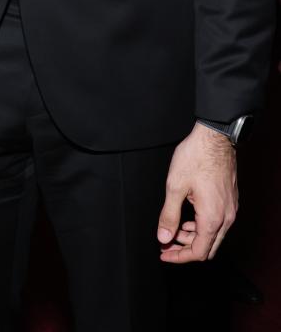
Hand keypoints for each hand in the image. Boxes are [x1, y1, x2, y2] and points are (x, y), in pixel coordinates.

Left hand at [157, 122, 237, 262]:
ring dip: (193, 236)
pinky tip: (189, 217)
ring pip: (213, 235)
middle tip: (166, 243)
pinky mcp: (230, 200)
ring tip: (174, 228)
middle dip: (185, 248)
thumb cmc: (195, 157)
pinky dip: (202, 225)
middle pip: (207, 248)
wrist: (215, 137)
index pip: (198, 252)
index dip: (179, 256)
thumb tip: (163, 237)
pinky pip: (218, 223)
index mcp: (212, 218)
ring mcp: (230, 209)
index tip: (163, 252)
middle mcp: (226, 218)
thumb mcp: (175, 186)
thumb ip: (169, 215)